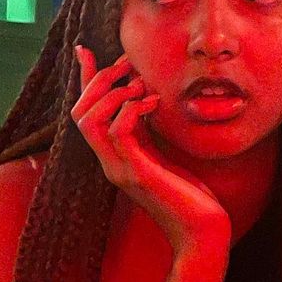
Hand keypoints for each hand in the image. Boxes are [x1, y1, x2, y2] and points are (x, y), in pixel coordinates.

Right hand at [72, 47, 230, 258]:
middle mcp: (110, 162)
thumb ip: (148, 130)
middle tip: (127, 65)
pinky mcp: (136, 175)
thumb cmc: (190, 195)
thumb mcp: (164, 153)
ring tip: (139, 84)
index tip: (85, 50)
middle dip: (99, 81)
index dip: (84, 81)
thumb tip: (142, 97)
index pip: (87, 113)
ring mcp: (120, 170)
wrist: (202, 231)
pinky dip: (131, 110)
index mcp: (115, 156)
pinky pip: (118, 133)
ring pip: (89, 121)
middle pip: (79, 113)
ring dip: (112, 93)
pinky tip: (152, 102)